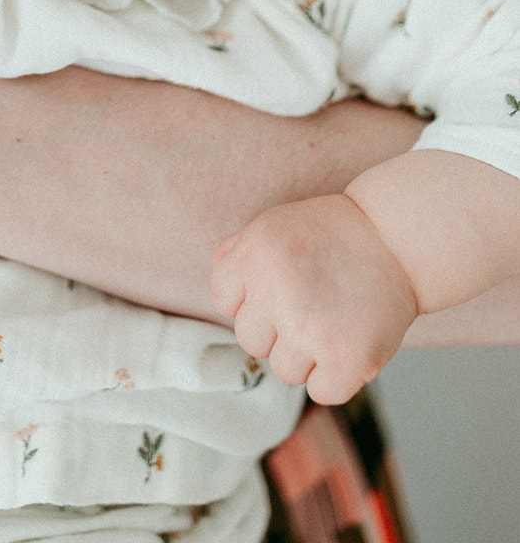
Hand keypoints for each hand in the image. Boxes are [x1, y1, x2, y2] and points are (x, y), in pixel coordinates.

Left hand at [210, 193, 417, 403]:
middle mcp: (275, 292)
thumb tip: (223, 291)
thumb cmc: (333, 234)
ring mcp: (309, 330)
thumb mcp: (274, 226)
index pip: (225, 302)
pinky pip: (321, 392)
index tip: (281, 287)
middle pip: (251, 341)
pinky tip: (350, 343)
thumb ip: (238, 254)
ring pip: (284, 371)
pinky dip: (336, 376)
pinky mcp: (346, 360)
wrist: (396, 238)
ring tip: (334, 320)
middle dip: (278, 329)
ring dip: (307, 355)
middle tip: (312, 304)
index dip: (252, 299)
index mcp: (254, 255)